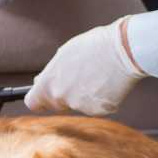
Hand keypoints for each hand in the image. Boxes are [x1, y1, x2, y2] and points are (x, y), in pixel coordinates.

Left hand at [25, 16, 146, 115]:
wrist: (124, 50)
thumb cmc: (94, 46)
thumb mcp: (64, 54)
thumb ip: (51, 73)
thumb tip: (39, 82)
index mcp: (49, 83)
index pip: (33, 103)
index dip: (39, 99)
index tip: (43, 97)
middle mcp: (61, 98)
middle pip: (57, 104)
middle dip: (64, 95)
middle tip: (79, 78)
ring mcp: (80, 106)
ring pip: (78, 105)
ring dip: (84, 95)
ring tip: (97, 75)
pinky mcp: (99, 111)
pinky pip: (96, 107)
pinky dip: (101, 99)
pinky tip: (108, 83)